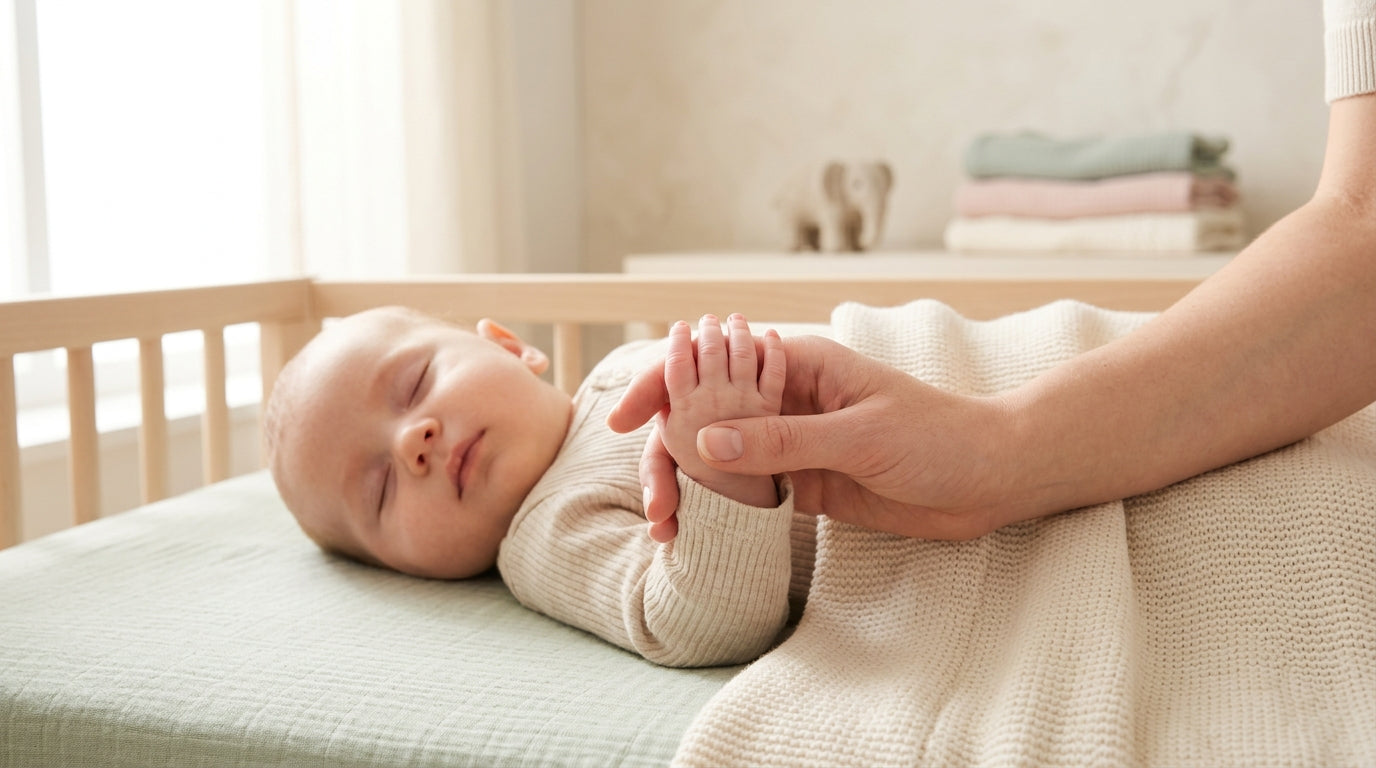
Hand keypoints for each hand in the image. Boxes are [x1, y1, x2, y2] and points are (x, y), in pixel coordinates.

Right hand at [610, 334, 1019, 540]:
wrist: (993, 478)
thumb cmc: (938, 436)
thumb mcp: (860, 435)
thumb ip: (783, 439)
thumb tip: (705, 439)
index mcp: (797, 365)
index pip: (712, 366)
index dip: (661, 387)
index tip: (625, 422)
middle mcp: (785, 400)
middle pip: (703, 417)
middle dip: (668, 456)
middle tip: (656, 506)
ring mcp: (792, 443)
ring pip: (719, 460)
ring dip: (689, 489)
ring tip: (670, 531)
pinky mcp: (805, 484)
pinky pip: (748, 493)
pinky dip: (719, 511)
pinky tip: (697, 536)